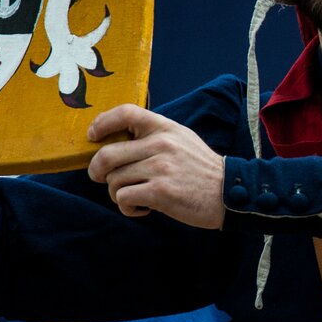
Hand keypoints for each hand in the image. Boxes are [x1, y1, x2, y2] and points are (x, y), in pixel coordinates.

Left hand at [87, 104, 224, 228]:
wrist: (229, 192)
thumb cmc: (200, 168)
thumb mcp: (181, 139)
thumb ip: (154, 136)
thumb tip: (116, 141)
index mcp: (165, 127)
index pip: (126, 113)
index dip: (102, 123)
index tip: (92, 135)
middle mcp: (161, 144)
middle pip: (107, 154)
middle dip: (97, 170)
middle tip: (101, 178)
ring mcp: (160, 168)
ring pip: (113, 180)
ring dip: (117, 193)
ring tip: (135, 197)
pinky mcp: (160, 192)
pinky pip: (123, 199)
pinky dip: (127, 207)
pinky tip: (142, 208)